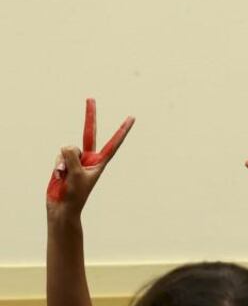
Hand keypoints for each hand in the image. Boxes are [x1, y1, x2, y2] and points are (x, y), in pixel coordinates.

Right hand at [46, 98, 133, 215]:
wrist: (63, 207)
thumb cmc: (75, 194)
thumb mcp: (77, 175)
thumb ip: (72, 157)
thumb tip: (66, 145)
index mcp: (100, 162)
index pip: (114, 143)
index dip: (122, 130)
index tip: (132, 117)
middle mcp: (89, 157)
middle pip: (89, 133)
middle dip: (90, 116)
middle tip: (91, 98)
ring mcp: (75, 159)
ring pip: (67, 149)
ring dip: (64, 162)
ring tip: (67, 177)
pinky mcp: (63, 162)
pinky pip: (58, 156)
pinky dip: (57, 165)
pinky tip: (60, 176)